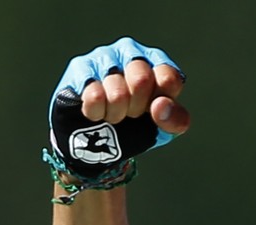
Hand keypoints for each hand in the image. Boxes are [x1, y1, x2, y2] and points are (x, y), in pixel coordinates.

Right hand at [47, 39, 189, 183]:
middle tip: (130, 113)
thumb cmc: (134, 127)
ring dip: (115, 113)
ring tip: (111, 113)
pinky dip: (97, 113)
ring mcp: (104, 56)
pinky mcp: (80, 68)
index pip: (167, 78)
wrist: (94, 142)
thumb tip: (160, 106)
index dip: (159, 104)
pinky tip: (95, 112)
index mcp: (156, 62)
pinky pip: (94, 94)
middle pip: (141, 79)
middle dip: (135, 108)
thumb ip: (175, 120)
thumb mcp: (162, 130)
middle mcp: (131, 51)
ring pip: (116, 90)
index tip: (152, 111)